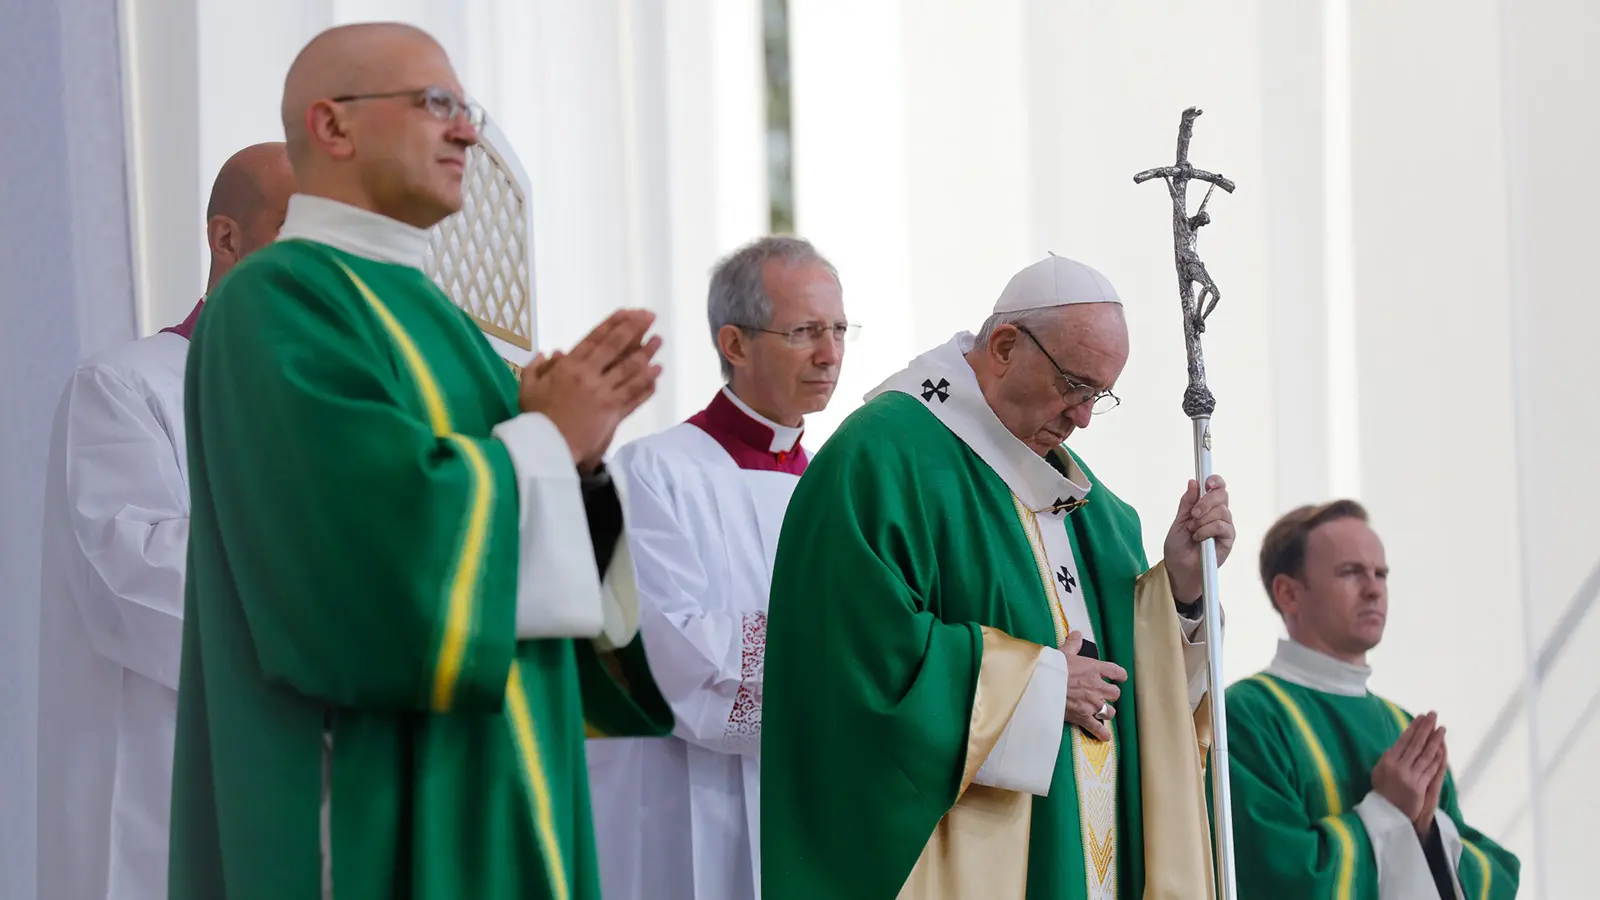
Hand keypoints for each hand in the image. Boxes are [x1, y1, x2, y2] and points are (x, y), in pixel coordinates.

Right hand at [520, 310, 662, 465]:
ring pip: (630, 369)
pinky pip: (635, 394)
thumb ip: (536, 368)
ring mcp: (604, 393)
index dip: (612, 324)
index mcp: (568, 367)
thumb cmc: (536, 419)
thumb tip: (550, 353)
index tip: (627, 312)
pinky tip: (657, 373)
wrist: (548, 447)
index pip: (594, 338)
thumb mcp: (528, 389)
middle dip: (635, 329)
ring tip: (658, 340)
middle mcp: (589, 375)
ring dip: (647, 353)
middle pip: (616, 347)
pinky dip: (647, 383)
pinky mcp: (614, 411)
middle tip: (650, 316)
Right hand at [1063, 631, 1126, 741]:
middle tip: (1104, 695)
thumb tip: (1076, 634)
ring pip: (1109, 711)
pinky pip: (1097, 728)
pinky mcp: (1083, 717)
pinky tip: (1104, 736)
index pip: (1116, 672)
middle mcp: (1097, 687)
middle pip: (1115, 694)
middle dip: (1110, 695)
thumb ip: (1073, 645)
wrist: (1042, 684)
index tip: (1119, 677)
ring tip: (1101, 712)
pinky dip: (1101, 733)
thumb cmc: (1052, 668)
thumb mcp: (1063, 653)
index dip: (1119, 675)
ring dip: (1106, 712)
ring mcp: (1092, 703)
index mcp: (1094, 669)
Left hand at [1163, 475, 1234, 602]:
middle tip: (1193, 514)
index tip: (1207, 482)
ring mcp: (1225, 526)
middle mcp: (1219, 514)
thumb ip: (1187, 503)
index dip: (1215, 481)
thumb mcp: (1179, 522)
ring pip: (1221, 511)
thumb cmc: (1178, 547)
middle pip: (1222, 495)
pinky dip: (1207, 530)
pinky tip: (1198, 538)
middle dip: (1206, 501)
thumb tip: (1193, 482)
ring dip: (1202, 521)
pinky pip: (1222, 526)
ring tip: (1192, 531)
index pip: (1217, 488)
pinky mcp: (1228, 540)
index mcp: (1206, 507)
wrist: (1179, 569)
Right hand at [1370, 712, 1445, 822]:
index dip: (1414, 727)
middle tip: (1433, 715)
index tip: (1421, 717)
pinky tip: (1442, 749)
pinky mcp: (1419, 786)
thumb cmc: (1382, 791)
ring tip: (1441, 729)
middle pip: (1416, 744)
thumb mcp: (1378, 771)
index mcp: (1387, 760)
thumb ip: (1388, 758)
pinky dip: (1437, 758)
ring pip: (1426, 754)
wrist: (1386, 814)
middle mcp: (1399, 766)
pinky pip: (1430, 769)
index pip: (1404, 740)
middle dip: (1426, 728)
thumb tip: (1398, 745)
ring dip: (1435, 740)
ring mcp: (1410, 776)